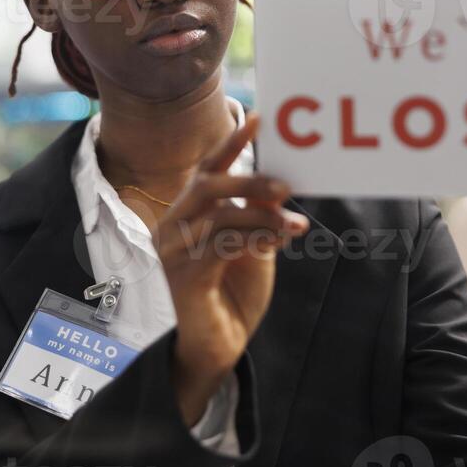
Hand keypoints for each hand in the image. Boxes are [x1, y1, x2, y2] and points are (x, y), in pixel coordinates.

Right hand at [151, 111, 308, 424]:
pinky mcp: (185, 276)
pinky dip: (255, 238)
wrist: (218, 347)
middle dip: (250, 179)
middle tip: (286, 184)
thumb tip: (278, 183)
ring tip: (295, 223)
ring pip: (220, 214)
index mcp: (186, 214)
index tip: (258, 119)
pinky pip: (223, 245)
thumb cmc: (233, 294)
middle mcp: (172, 227)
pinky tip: (278, 240)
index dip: (231, 143)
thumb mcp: (252, 245)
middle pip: (208, 185)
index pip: (207, 170)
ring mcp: (174, 252)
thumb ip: (258, 215)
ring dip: (263, 216)